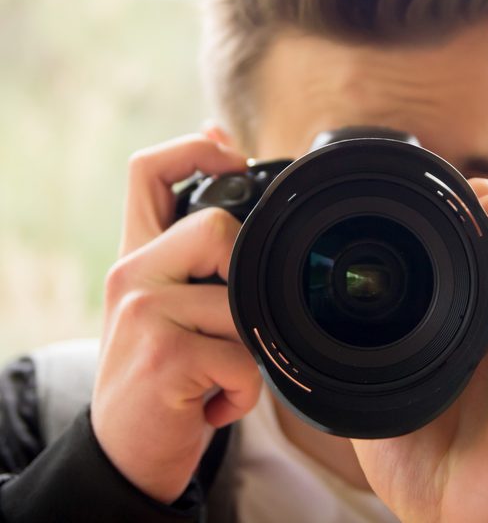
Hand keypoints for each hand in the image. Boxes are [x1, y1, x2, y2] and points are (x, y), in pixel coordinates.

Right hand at [91, 135, 261, 502]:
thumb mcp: (168, 305)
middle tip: (225, 322)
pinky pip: (243, 355)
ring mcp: (143, 312)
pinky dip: (244, 389)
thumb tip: (224, 157)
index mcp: (136, 254)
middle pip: (215, 226)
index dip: (196, 149)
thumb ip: (192, 249)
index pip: (149, 170)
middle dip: (242, 277)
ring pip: (240, 300)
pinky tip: (215, 402)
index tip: (233, 156)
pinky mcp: (163, 355)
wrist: (126, 452)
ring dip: (247, 349)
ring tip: (217, 373)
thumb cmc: (163, 372)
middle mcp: (131, 273)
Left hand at [352, 179, 487, 522]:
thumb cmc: (418, 463)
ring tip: (481, 235)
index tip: (423, 212)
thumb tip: (331, 308)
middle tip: (451, 218)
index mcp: (469, 317)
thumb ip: (368, 342)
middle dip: (487, 202)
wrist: (455, 520)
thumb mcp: (378, 382)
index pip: (482, 238)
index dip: (461, 211)